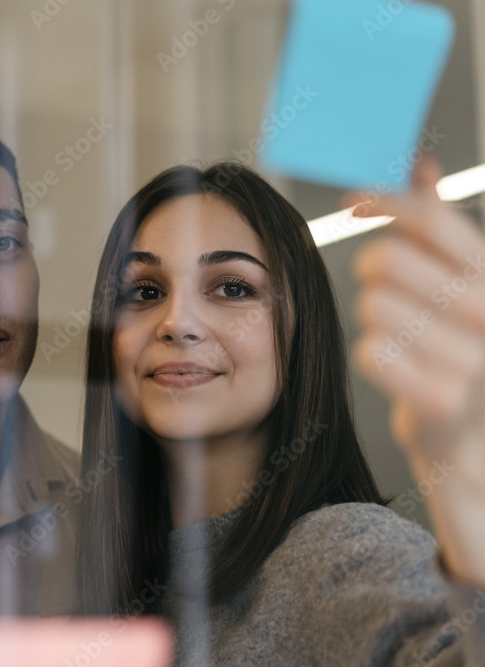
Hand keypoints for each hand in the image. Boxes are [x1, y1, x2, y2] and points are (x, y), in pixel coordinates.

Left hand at [350, 157, 484, 584]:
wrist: (475, 434)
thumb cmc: (462, 346)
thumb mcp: (465, 278)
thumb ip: (439, 223)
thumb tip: (416, 163)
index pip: (431, 218)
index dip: (385, 201)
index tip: (358, 202)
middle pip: (386, 260)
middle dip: (374, 273)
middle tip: (388, 292)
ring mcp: (470, 356)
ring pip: (373, 306)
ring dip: (377, 319)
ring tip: (407, 338)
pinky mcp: (440, 396)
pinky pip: (371, 350)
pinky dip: (376, 356)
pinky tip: (402, 367)